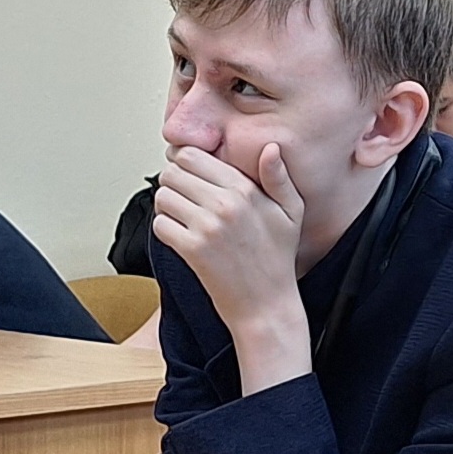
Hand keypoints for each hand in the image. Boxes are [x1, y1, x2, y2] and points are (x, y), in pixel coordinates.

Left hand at [152, 143, 311, 384]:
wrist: (266, 305)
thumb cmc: (277, 259)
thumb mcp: (291, 212)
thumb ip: (279, 177)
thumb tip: (271, 148)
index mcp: (245, 189)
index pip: (192, 155)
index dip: (184, 163)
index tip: (190, 176)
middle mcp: (225, 204)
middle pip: (172, 172)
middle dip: (174, 183)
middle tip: (186, 198)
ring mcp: (207, 227)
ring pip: (163, 196)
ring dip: (168, 206)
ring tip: (184, 218)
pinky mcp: (192, 250)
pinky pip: (160, 225)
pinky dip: (166, 229)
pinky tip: (182, 237)